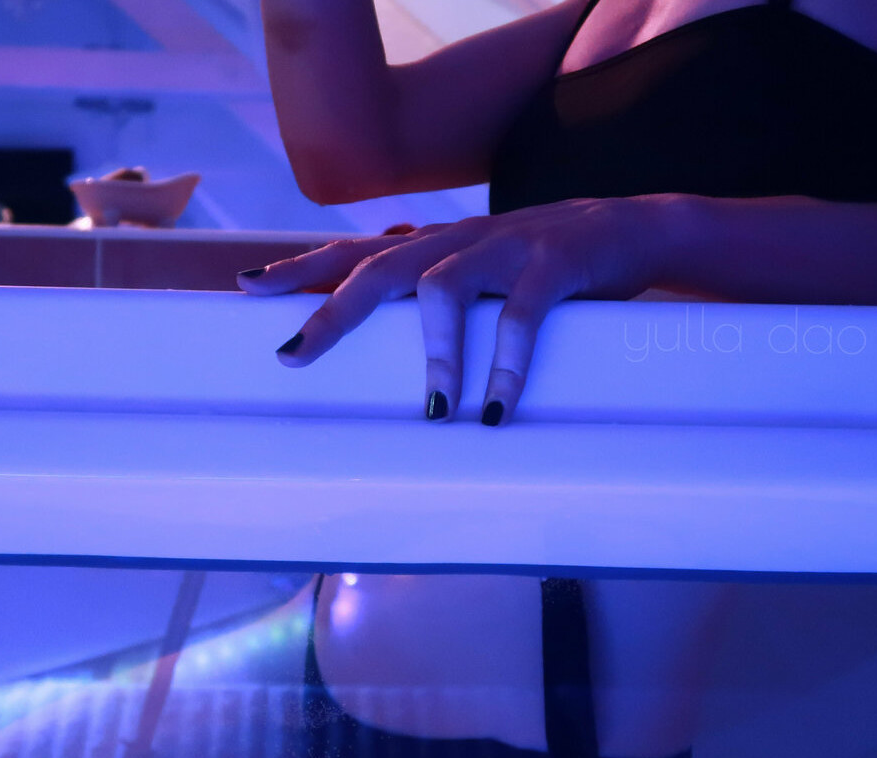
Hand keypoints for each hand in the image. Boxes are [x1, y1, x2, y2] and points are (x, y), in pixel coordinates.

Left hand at [238, 195, 670, 424]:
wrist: (630, 228)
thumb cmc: (540, 261)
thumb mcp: (477, 266)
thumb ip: (428, 280)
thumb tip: (367, 299)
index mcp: (436, 244)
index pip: (355, 250)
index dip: (300, 267)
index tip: (246, 288)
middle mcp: (460, 238)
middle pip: (379, 267)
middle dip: (332, 311)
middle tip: (291, 356)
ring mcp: (506, 246)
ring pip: (445, 289)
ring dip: (436, 354)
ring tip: (433, 411)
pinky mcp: (554, 264)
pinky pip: (521, 316)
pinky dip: (506, 364)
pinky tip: (494, 408)